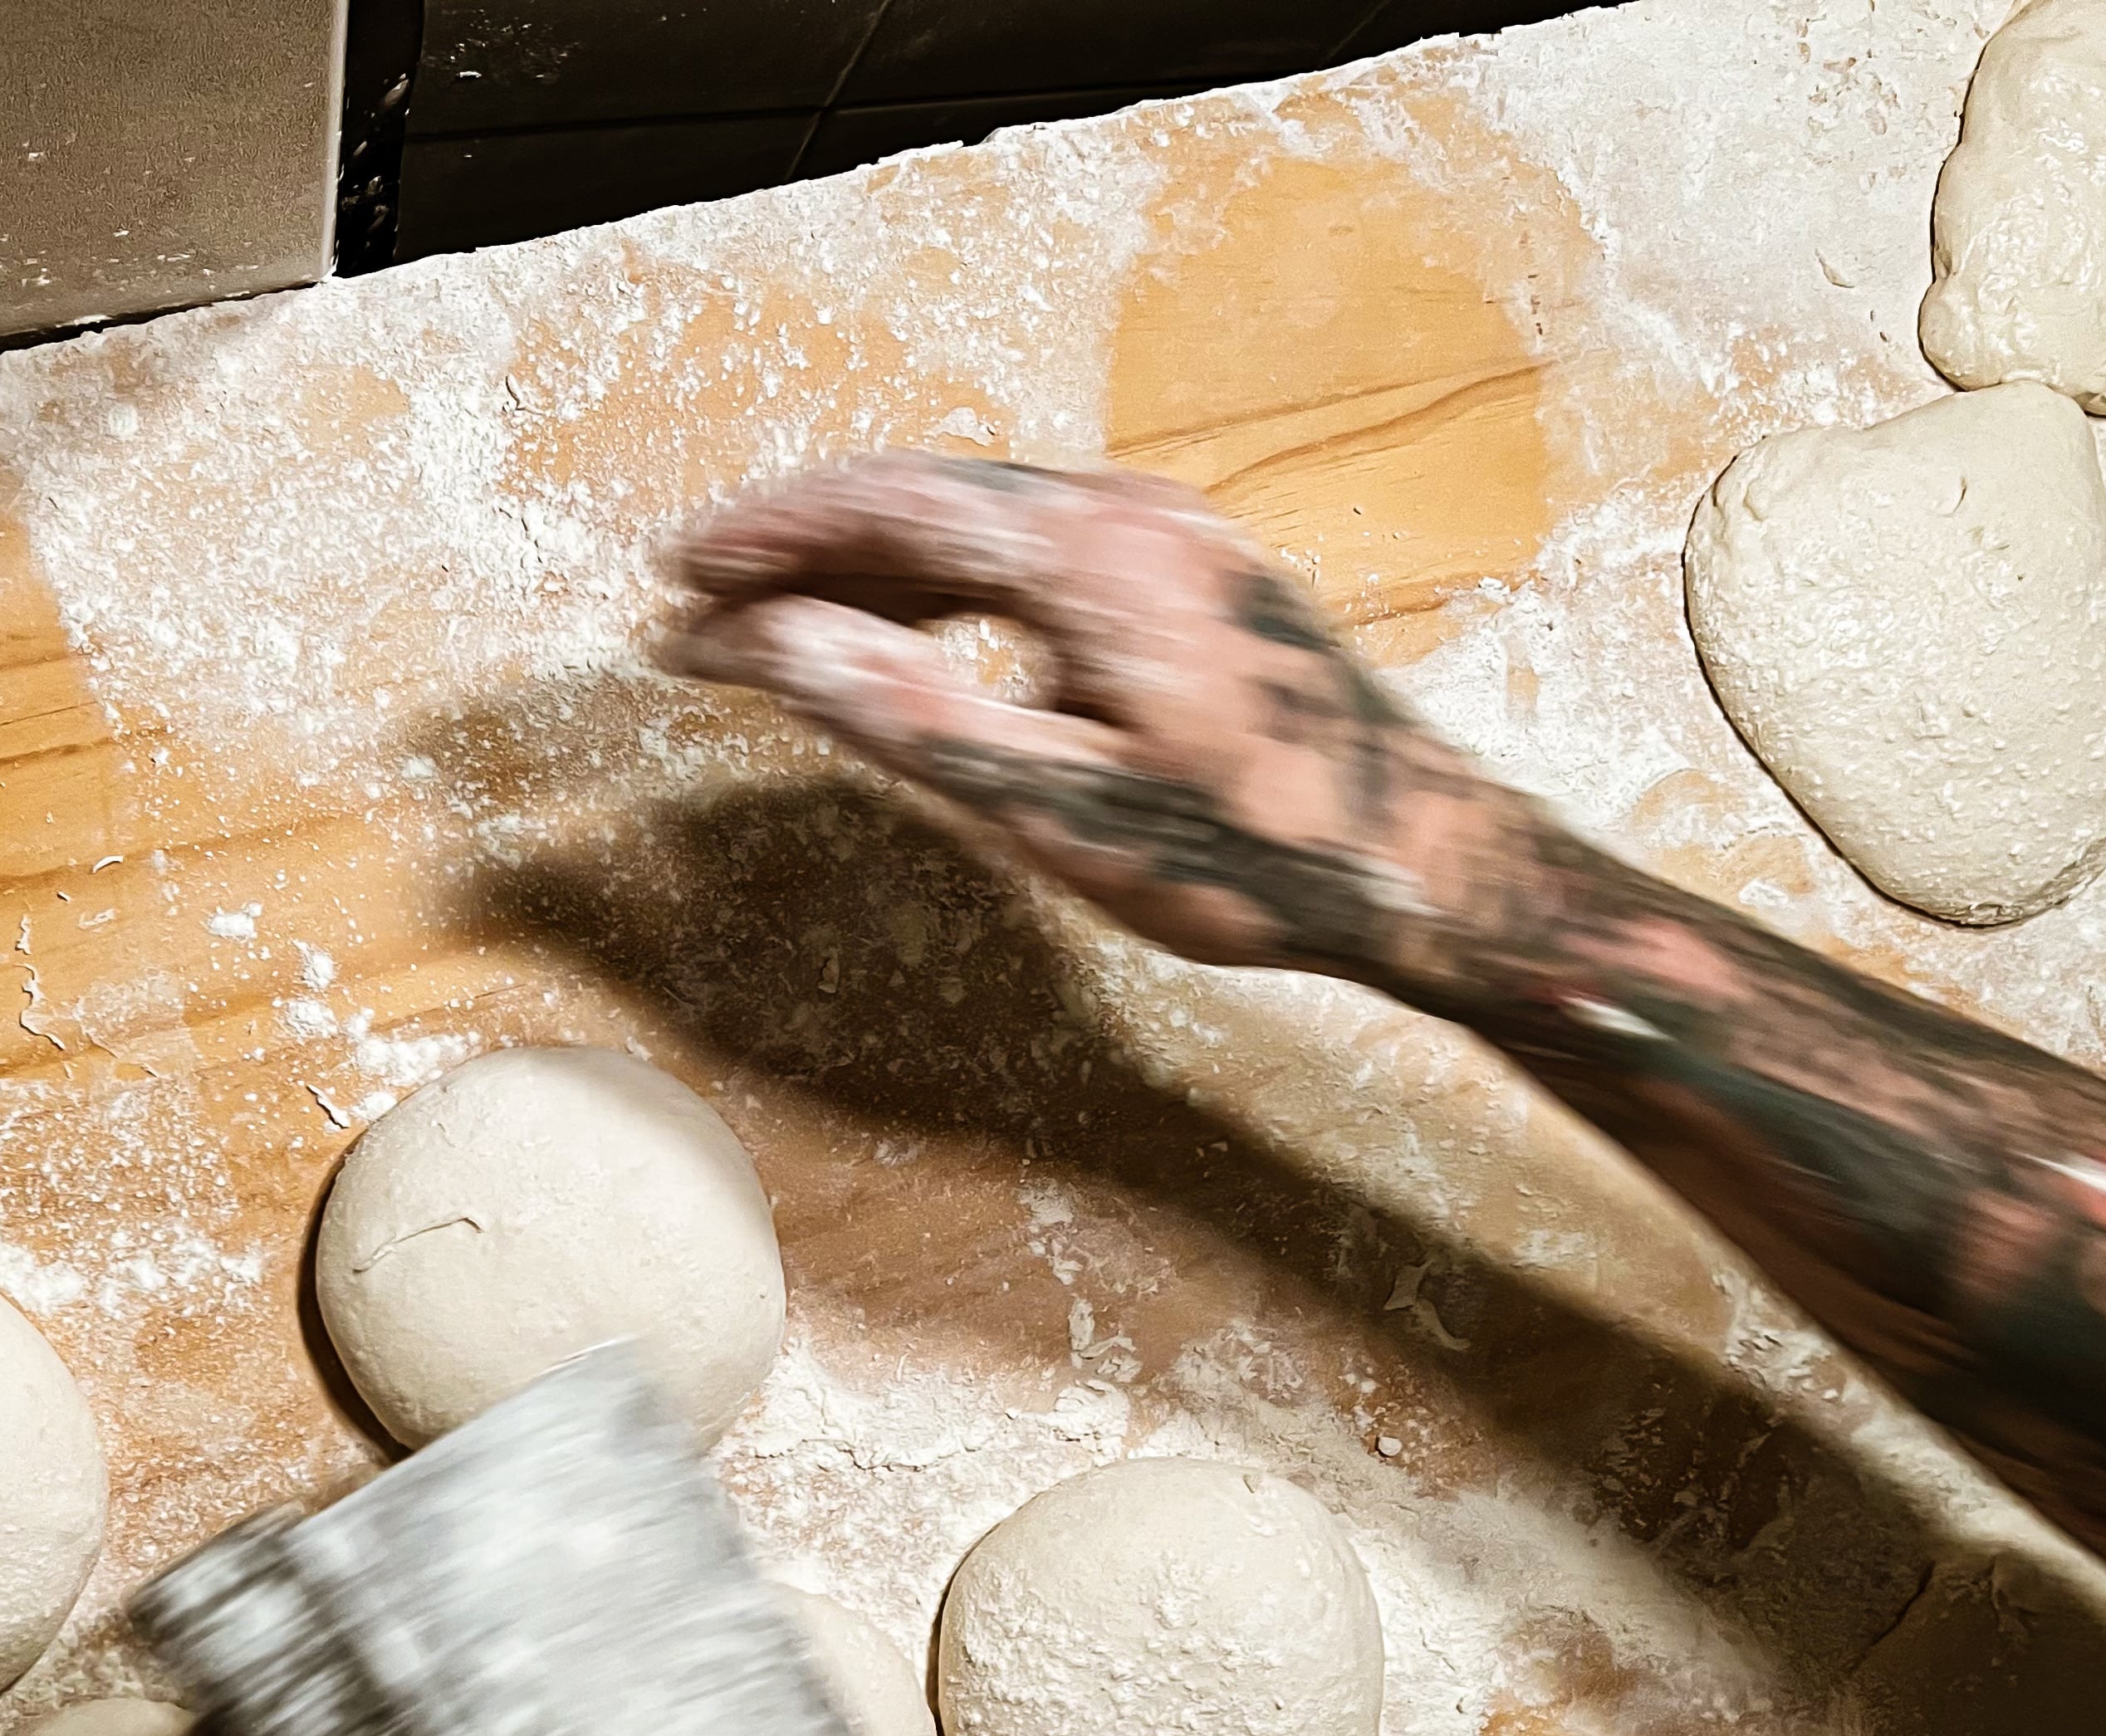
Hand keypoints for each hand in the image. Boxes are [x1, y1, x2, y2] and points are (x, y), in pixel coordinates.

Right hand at [660, 451, 1544, 1003]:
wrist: (1427, 867)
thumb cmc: (1258, 856)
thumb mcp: (1058, 807)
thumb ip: (908, 716)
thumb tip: (773, 644)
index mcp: (1095, 555)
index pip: (890, 509)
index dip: (768, 538)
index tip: (677, 576)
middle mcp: (1133, 517)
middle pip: (927, 500)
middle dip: (802, 549)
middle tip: (698, 601)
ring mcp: (1169, 542)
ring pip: (982, 526)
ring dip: (871, 568)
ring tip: (777, 624)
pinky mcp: (1189, 582)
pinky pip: (1036, 557)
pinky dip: (949, 587)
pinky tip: (913, 636)